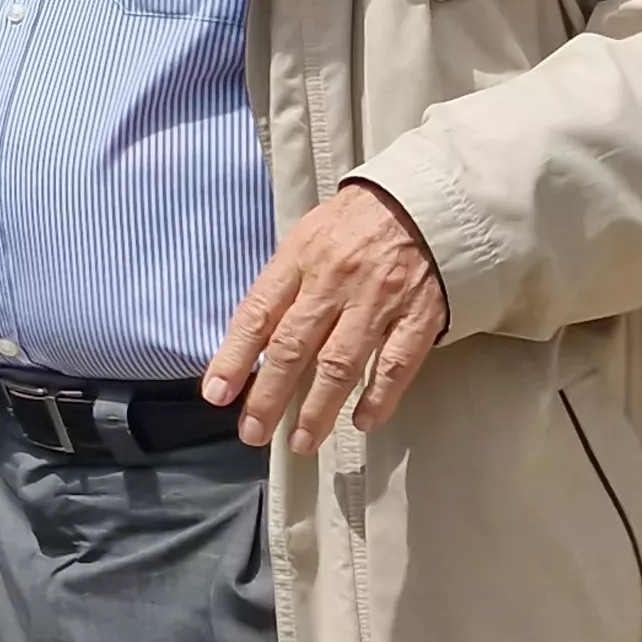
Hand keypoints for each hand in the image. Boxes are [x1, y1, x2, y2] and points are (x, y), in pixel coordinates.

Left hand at [203, 182, 449, 451]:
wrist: (425, 200)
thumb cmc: (356, 221)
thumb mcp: (306, 237)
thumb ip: (283, 284)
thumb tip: (253, 335)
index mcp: (299, 260)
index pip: (256, 315)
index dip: (234, 357)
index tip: (217, 394)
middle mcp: (334, 282)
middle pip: (293, 348)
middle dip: (269, 395)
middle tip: (252, 432)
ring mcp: (379, 300)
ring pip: (341, 364)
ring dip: (318, 408)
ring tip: (301, 440)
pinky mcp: (420, 314)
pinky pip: (397, 362)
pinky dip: (379, 396)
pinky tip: (363, 421)